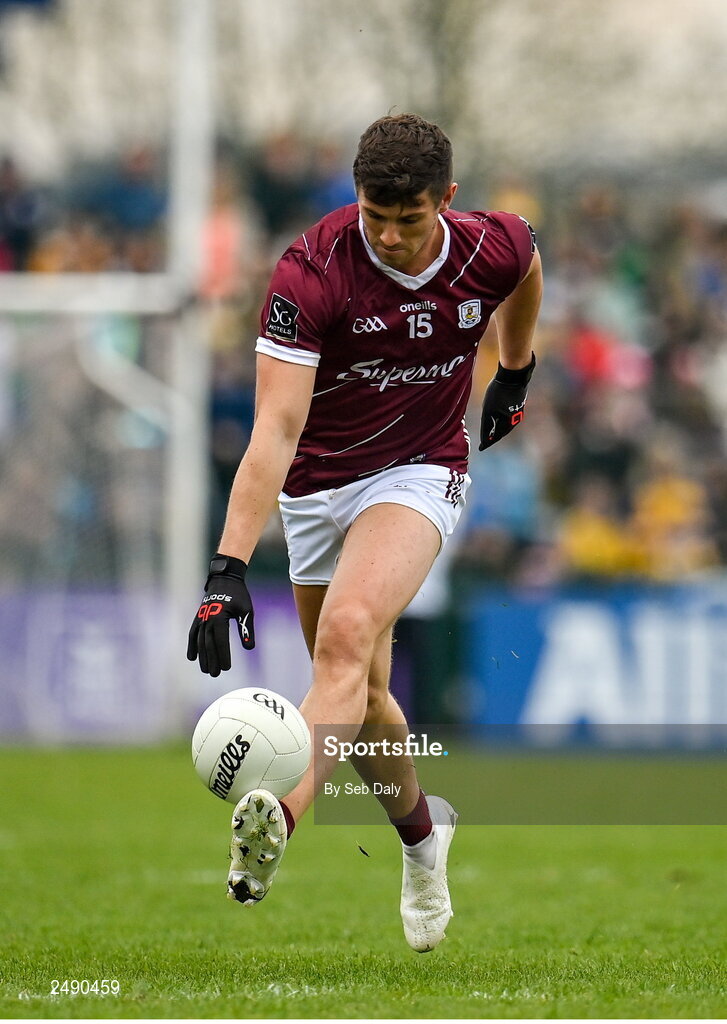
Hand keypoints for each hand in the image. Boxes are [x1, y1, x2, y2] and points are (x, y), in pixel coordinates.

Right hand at [187, 554, 254, 675]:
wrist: (224, 578)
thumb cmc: (239, 595)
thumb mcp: (246, 610)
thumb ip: (246, 629)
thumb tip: (249, 648)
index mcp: (220, 617)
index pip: (221, 641)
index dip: (223, 655)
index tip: (227, 668)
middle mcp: (207, 619)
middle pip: (208, 644)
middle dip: (212, 660)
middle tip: (216, 674)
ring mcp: (201, 618)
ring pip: (199, 641)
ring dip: (202, 657)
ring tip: (206, 670)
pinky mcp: (198, 617)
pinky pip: (192, 633)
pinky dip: (191, 645)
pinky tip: (192, 658)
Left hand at [479, 353, 535, 450]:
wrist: (513, 375)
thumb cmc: (499, 392)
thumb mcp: (489, 409)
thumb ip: (487, 424)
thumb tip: (485, 438)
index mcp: (508, 422)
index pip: (497, 436)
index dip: (488, 442)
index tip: (481, 448)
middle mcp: (515, 418)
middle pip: (503, 431)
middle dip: (494, 436)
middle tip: (486, 441)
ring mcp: (518, 410)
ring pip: (507, 424)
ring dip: (499, 428)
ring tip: (491, 431)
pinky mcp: (518, 402)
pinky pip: (509, 415)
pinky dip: (502, 419)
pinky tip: (499, 416)